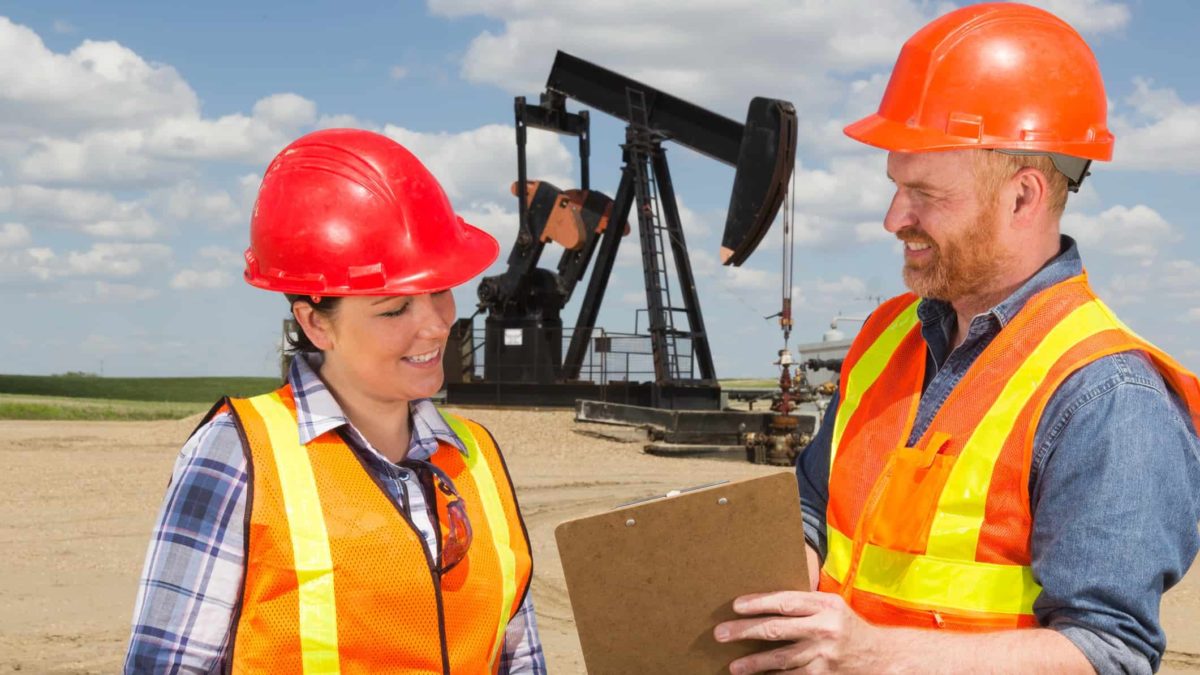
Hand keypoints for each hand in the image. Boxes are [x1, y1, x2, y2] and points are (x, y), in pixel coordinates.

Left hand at [714, 590, 884, 673]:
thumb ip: (804, 604)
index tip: (736, 606)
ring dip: (754, 663)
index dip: (759, 603)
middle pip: (776, 629)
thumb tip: (764, 601)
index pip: (785, 602)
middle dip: (744, 631)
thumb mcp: (832, 606)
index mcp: (825, 605)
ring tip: (733, 666)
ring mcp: (823, 655)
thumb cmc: (848, 627)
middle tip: (720, 633)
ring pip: (780, 659)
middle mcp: (824, 629)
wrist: (882, 657)